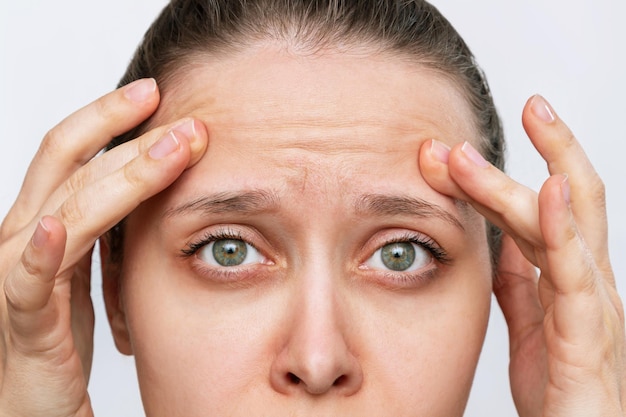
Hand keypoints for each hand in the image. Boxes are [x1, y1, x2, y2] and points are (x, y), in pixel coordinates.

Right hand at [0, 78, 208, 415]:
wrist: (32, 402)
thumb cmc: (61, 334)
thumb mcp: (91, 267)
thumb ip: (108, 226)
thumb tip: (150, 184)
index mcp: (44, 220)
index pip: (73, 150)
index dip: (109, 116)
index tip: (158, 93)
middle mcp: (25, 235)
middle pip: (72, 164)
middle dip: (132, 135)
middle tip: (190, 120)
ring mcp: (19, 274)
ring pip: (68, 208)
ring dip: (123, 176)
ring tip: (172, 149)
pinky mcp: (26, 321)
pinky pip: (28, 280)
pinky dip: (40, 252)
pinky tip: (56, 228)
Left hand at [419, 95, 624, 416]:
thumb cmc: (559, 385)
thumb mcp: (529, 321)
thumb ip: (518, 281)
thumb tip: (501, 242)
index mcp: (569, 274)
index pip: (538, 207)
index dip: (499, 174)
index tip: (457, 147)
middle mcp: (586, 279)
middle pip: (566, 197)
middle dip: (543, 148)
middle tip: (495, 118)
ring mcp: (591, 303)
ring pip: (561, 224)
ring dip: (513, 182)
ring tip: (479, 147)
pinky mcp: (587, 335)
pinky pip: (575, 274)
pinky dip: (561, 228)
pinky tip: (549, 191)